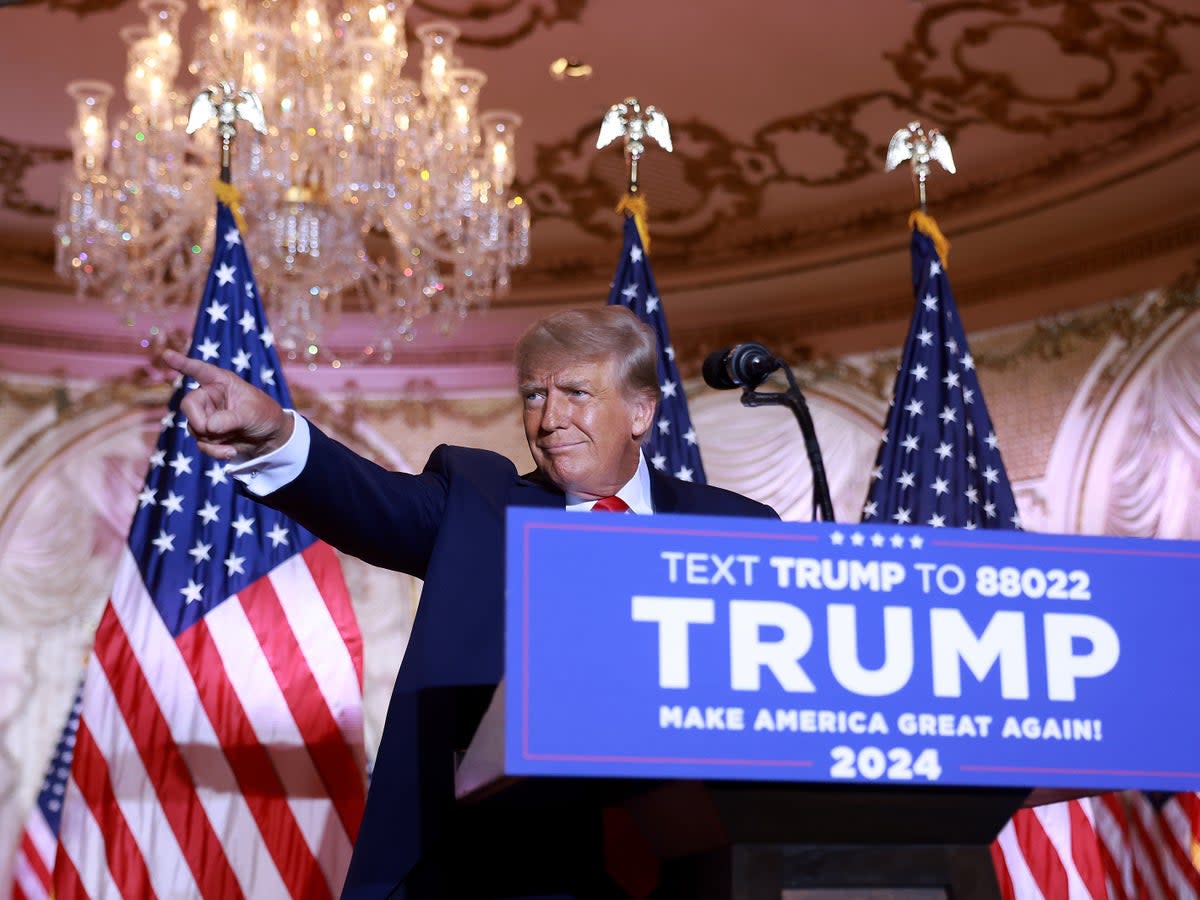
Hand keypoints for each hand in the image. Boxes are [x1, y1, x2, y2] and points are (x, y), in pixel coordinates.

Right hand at [160, 348, 293, 460]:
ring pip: (195, 428)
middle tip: (214, 431)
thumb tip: (208, 427)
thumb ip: (230, 419)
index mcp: (221, 382)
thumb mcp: (251, 414)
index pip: (200, 370)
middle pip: (188, 405)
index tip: (167, 355)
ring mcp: (206, 415)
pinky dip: (214, 451)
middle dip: (200, 423)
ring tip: (233, 439)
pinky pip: (201, 443)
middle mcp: (209, 396)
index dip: (182, 363)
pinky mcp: (207, 433)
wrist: (269, 437)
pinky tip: (230, 451)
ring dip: (213, 439)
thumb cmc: (264, 414)